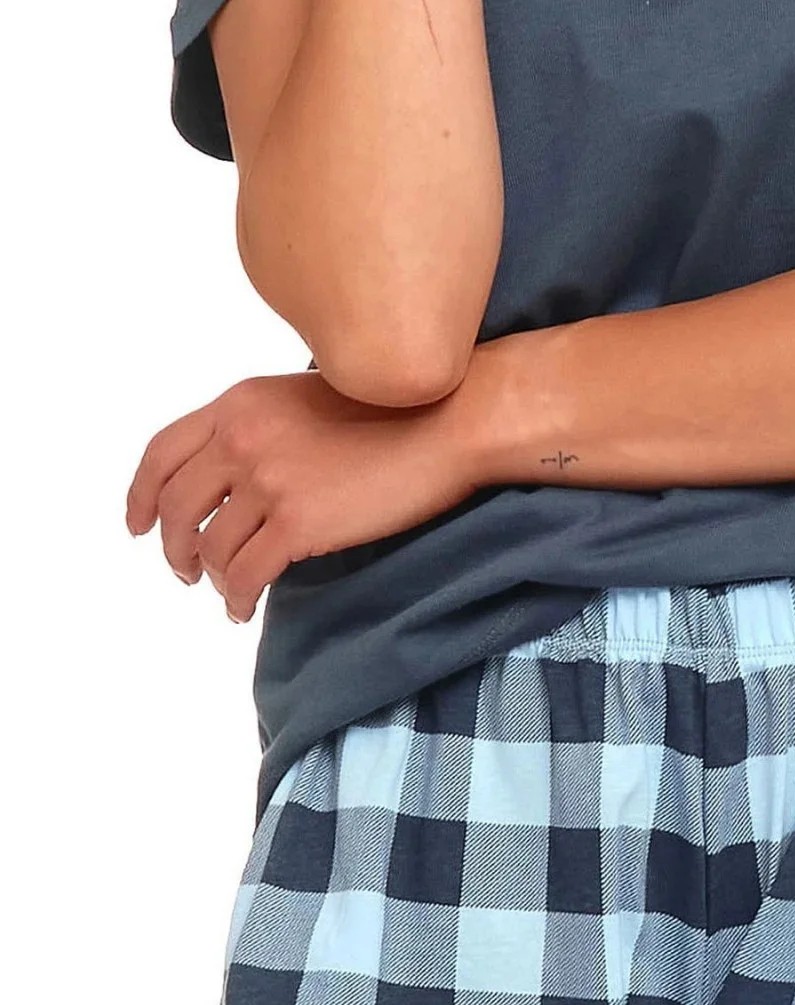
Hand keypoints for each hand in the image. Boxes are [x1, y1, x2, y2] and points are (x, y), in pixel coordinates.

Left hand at [124, 368, 483, 622]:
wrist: (448, 421)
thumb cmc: (393, 409)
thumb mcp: (306, 396)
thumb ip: (263, 423)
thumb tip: (236, 471)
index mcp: (239, 403)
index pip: (162, 454)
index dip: (140, 496)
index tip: (137, 525)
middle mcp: (242, 438)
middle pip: (175, 507)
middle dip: (174, 546)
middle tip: (186, 570)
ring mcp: (268, 481)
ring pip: (210, 547)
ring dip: (212, 577)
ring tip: (229, 592)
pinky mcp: (299, 523)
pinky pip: (247, 575)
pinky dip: (239, 599)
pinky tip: (246, 609)